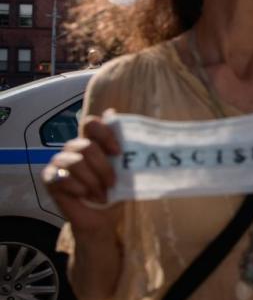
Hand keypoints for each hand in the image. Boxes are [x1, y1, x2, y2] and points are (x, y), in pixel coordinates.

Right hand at [42, 114, 121, 234]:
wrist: (102, 217)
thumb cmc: (113, 190)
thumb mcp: (124, 170)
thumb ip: (121, 147)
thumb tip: (113, 114)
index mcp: (92, 142)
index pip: (91, 124)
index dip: (105, 134)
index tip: (118, 152)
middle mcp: (74, 148)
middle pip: (87, 147)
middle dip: (103, 168)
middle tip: (111, 184)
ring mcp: (59, 162)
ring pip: (76, 163)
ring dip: (93, 182)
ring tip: (100, 194)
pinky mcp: (49, 178)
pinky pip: (63, 178)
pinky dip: (78, 188)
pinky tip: (84, 195)